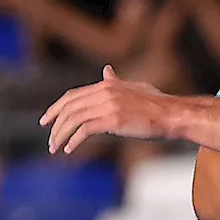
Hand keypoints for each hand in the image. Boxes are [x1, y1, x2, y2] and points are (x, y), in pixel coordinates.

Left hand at [41, 66, 172, 153]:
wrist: (173, 114)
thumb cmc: (158, 104)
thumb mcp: (134, 88)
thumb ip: (116, 82)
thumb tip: (106, 70)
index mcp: (108, 85)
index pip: (72, 96)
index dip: (56, 108)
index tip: (46, 121)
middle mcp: (106, 92)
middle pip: (69, 107)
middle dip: (55, 124)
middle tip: (50, 140)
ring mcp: (109, 105)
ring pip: (74, 119)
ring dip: (61, 135)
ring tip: (56, 148)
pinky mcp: (114, 119)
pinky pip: (85, 130)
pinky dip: (74, 140)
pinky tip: (70, 149)